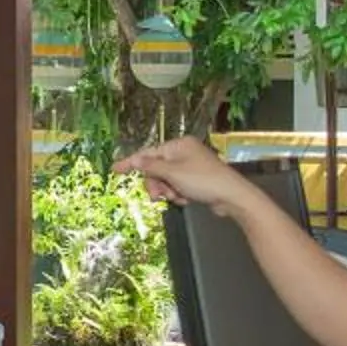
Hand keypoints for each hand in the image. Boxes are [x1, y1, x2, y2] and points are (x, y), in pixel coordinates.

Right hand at [114, 137, 251, 216]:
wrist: (231, 196)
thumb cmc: (203, 180)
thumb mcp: (173, 173)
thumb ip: (151, 167)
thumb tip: (135, 160)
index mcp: (178, 145)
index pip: (148, 153)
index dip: (131, 163)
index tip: (115, 169)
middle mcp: (184, 153)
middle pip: (156, 169)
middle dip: (156, 184)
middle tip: (158, 195)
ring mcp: (190, 166)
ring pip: (166, 180)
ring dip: (167, 191)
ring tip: (176, 198)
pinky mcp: (196, 180)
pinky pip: (177, 186)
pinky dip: (178, 194)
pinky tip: (186, 199)